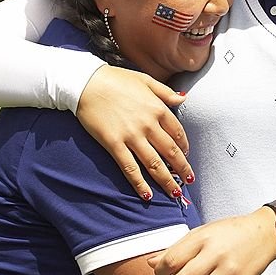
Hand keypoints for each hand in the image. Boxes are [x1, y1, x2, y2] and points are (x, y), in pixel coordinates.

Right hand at [77, 65, 191, 199]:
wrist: (86, 82)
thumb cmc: (115, 79)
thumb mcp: (145, 80)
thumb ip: (165, 92)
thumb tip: (183, 97)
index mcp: (157, 108)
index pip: (177, 132)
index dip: (184, 146)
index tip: (186, 154)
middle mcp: (148, 124)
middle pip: (170, 152)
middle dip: (182, 169)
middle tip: (189, 179)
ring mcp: (131, 136)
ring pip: (154, 164)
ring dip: (167, 181)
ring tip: (175, 193)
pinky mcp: (114, 144)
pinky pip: (130, 169)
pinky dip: (139, 184)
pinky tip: (147, 195)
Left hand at [148, 207, 275, 274]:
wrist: (264, 234)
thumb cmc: (227, 232)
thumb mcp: (201, 233)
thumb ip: (176, 249)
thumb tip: (151, 264)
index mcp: (202, 239)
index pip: (170, 262)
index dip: (159, 272)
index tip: (161, 273)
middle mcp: (215, 255)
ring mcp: (228, 272)